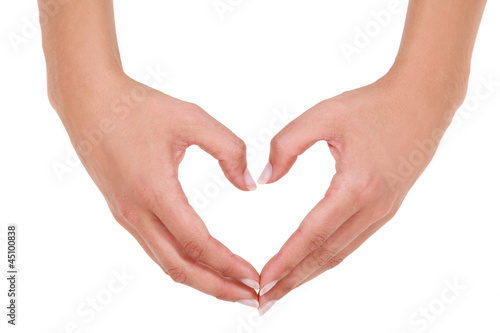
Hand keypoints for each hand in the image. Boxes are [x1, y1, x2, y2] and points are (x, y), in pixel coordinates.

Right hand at [51, 73, 259, 305]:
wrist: (89, 101)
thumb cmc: (140, 107)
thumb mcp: (192, 118)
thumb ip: (229, 150)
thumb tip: (248, 186)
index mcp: (154, 191)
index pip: (197, 243)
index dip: (228, 265)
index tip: (254, 277)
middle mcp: (136, 212)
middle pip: (179, 268)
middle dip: (217, 287)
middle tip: (250, 298)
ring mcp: (125, 215)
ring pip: (165, 263)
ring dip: (200, 279)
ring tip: (230, 287)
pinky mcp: (123, 212)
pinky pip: (154, 248)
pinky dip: (182, 263)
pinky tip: (201, 262)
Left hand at [257, 68, 466, 311]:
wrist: (421, 102)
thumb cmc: (371, 105)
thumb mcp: (323, 115)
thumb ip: (287, 145)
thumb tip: (265, 180)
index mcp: (356, 186)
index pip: (313, 233)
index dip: (286, 260)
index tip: (263, 280)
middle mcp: (373, 207)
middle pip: (327, 254)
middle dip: (294, 279)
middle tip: (265, 299)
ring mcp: (384, 211)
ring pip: (341, 252)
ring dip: (310, 273)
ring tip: (284, 289)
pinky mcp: (387, 208)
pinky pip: (353, 241)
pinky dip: (329, 258)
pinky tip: (313, 263)